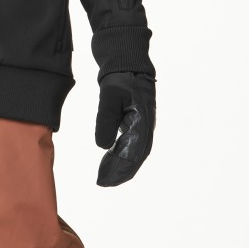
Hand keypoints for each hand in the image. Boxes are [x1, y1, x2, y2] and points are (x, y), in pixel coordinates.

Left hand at [94, 71, 155, 186]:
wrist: (128, 64)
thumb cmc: (120, 78)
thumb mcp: (109, 97)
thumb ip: (105, 120)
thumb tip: (103, 147)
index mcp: (143, 120)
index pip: (134, 151)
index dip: (121, 167)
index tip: (106, 177)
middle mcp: (146, 126)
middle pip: (136, 156)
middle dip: (120, 172)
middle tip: (103, 183)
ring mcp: (142, 126)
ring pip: (134, 153)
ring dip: (121, 167)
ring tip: (105, 178)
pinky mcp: (136, 124)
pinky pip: (131, 145)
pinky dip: (121, 156)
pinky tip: (110, 163)